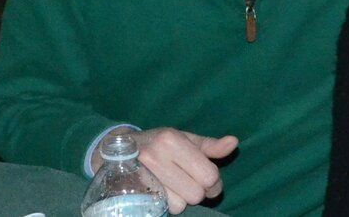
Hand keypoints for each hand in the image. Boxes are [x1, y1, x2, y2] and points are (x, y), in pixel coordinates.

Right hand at [94, 127, 238, 214]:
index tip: (210, 181)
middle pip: (196, 194)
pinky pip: (164, 209)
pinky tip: (164, 191)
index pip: (209, 175)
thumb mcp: (184, 139)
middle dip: (198, 192)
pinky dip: (168, 203)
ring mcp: (142, 176)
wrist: (115, 151)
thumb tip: (234, 143)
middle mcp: (156, 156)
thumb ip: (210, 146)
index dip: (214, 183)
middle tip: (191, 183)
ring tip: (174, 185)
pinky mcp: (134, 192)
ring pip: (180, 204)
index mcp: (172, 140)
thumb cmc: (158, 144)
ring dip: (182, 199)